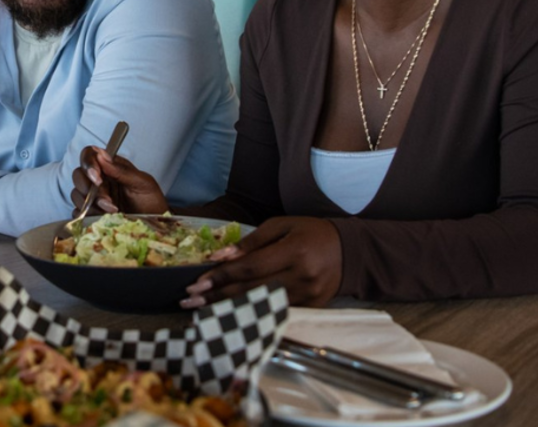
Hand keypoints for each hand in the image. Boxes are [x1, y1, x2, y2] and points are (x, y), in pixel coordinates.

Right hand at [71, 146, 168, 215]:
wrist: (155, 226)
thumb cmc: (151, 201)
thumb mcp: (142, 183)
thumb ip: (122, 170)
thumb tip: (102, 155)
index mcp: (110, 167)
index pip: (89, 155)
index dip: (88, 164)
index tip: (97, 178)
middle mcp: (99, 180)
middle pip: (78, 175)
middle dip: (89, 189)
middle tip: (107, 200)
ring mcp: (93, 198)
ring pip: (76, 194)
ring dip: (91, 204)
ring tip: (112, 211)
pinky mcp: (90, 214)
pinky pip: (77, 213)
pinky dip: (87, 216)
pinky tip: (102, 219)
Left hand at [180, 216, 341, 307]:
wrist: (349, 251)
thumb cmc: (311, 232)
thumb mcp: (282, 225)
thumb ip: (252, 241)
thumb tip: (221, 256)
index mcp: (294, 251)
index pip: (250, 268)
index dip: (221, 277)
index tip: (195, 283)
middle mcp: (301, 277)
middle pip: (251, 291)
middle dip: (216, 296)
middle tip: (188, 300)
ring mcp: (308, 297)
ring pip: (260, 305)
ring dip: (228, 307)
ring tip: (201, 308)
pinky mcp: (311, 308)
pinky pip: (274, 311)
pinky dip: (250, 312)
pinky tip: (229, 313)